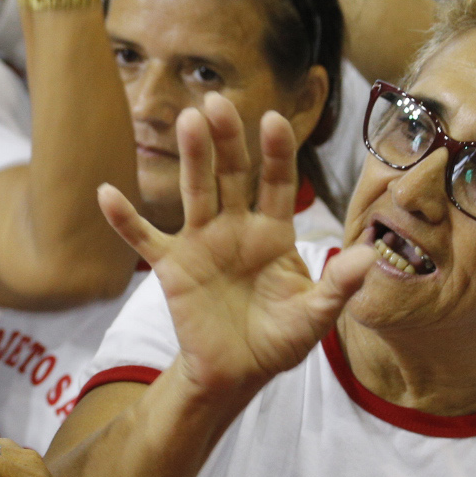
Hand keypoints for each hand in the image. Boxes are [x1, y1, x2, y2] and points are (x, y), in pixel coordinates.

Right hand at [98, 95, 374, 398]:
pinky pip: (144, 239)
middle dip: (226, 140)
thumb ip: (338, 286)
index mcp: (273, 234)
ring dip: (189, 157)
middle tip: (217, 102)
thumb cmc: (277, 341)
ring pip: (195, 192)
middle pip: (231, 175)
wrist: (236, 374)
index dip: (275, 153)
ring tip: (186, 121)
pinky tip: (106, 193)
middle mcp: (235, 228)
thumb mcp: (314, 317)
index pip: (277, 184)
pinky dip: (125, 219)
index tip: (273, 121)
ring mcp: (200, 243)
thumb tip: (368, 256)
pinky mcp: (172, 266)